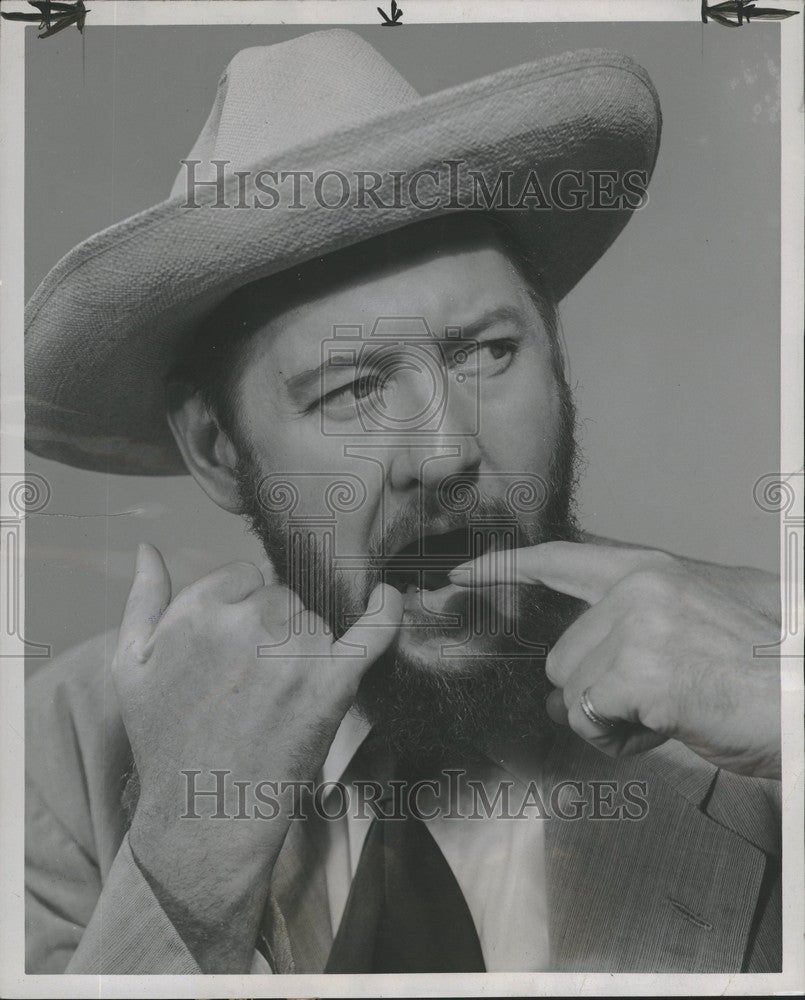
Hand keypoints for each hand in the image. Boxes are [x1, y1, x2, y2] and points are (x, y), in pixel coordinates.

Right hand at [114, 543, 401, 970]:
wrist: (203, 815)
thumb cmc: (165, 741)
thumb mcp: (131, 666)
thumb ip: (143, 600)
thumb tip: (147, 549)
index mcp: (200, 611)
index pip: (244, 577)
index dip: (242, 612)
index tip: (234, 651)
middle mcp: (250, 622)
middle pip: (282, 598)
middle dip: (272, 630)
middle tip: (251, 684)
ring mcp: (296, 652)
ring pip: (314, 621)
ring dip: (305, 648)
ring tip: (275, 699)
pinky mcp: (332, 684)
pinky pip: (371, 633)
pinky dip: (386, 612)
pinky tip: (389, 596)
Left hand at [450, 541, 780, 779]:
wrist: (804, 697)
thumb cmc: (759, 670)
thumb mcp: (691, 623)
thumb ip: (624, 634)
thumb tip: (561, 686)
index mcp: (649, 571)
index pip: (557, 560)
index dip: (503, 567)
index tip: (460, 573)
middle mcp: (639, 588)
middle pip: (560, 655)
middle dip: (595, 691)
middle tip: (656, 698)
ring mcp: (639, 625)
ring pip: (570, 690)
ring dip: (610, 717)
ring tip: (668, 709)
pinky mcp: (641, 670)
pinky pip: (589, 718)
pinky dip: (619, 736)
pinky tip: (666, 723)